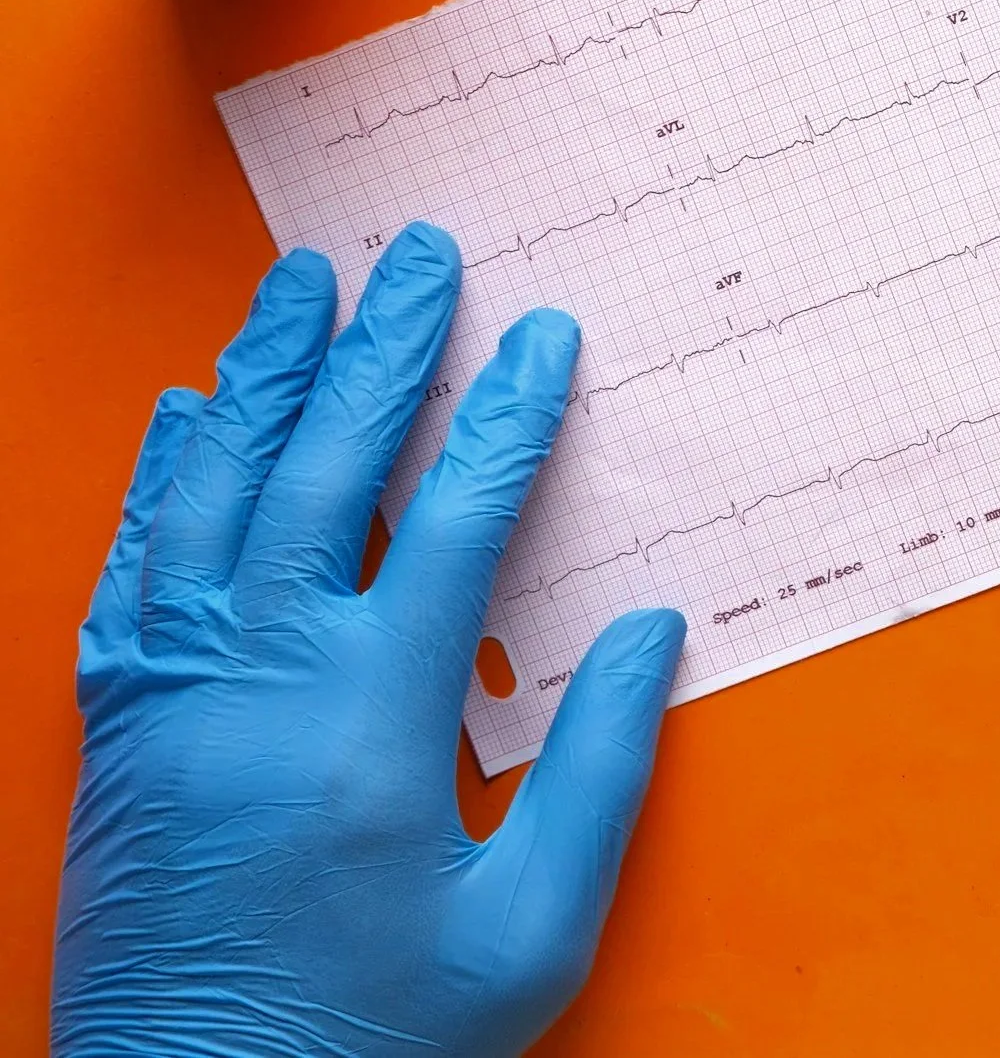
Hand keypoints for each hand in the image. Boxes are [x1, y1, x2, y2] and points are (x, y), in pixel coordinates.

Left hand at [53, 227, 686, 1056]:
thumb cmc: (374, 1037)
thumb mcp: (529, 930)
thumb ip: (597, 769)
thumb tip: (646, 630)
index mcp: (371, 721)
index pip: (450, 521)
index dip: (505, 417)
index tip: (543, 336)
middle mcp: (256, 682)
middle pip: (321, 471)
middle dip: (379, 351)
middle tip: (415, 256)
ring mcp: (171, 698)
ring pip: (213, 494)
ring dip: (263, 376)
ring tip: (300, 285)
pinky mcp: (118, 730)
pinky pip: (133, 570)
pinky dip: (162, 478)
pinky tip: (189, 415)